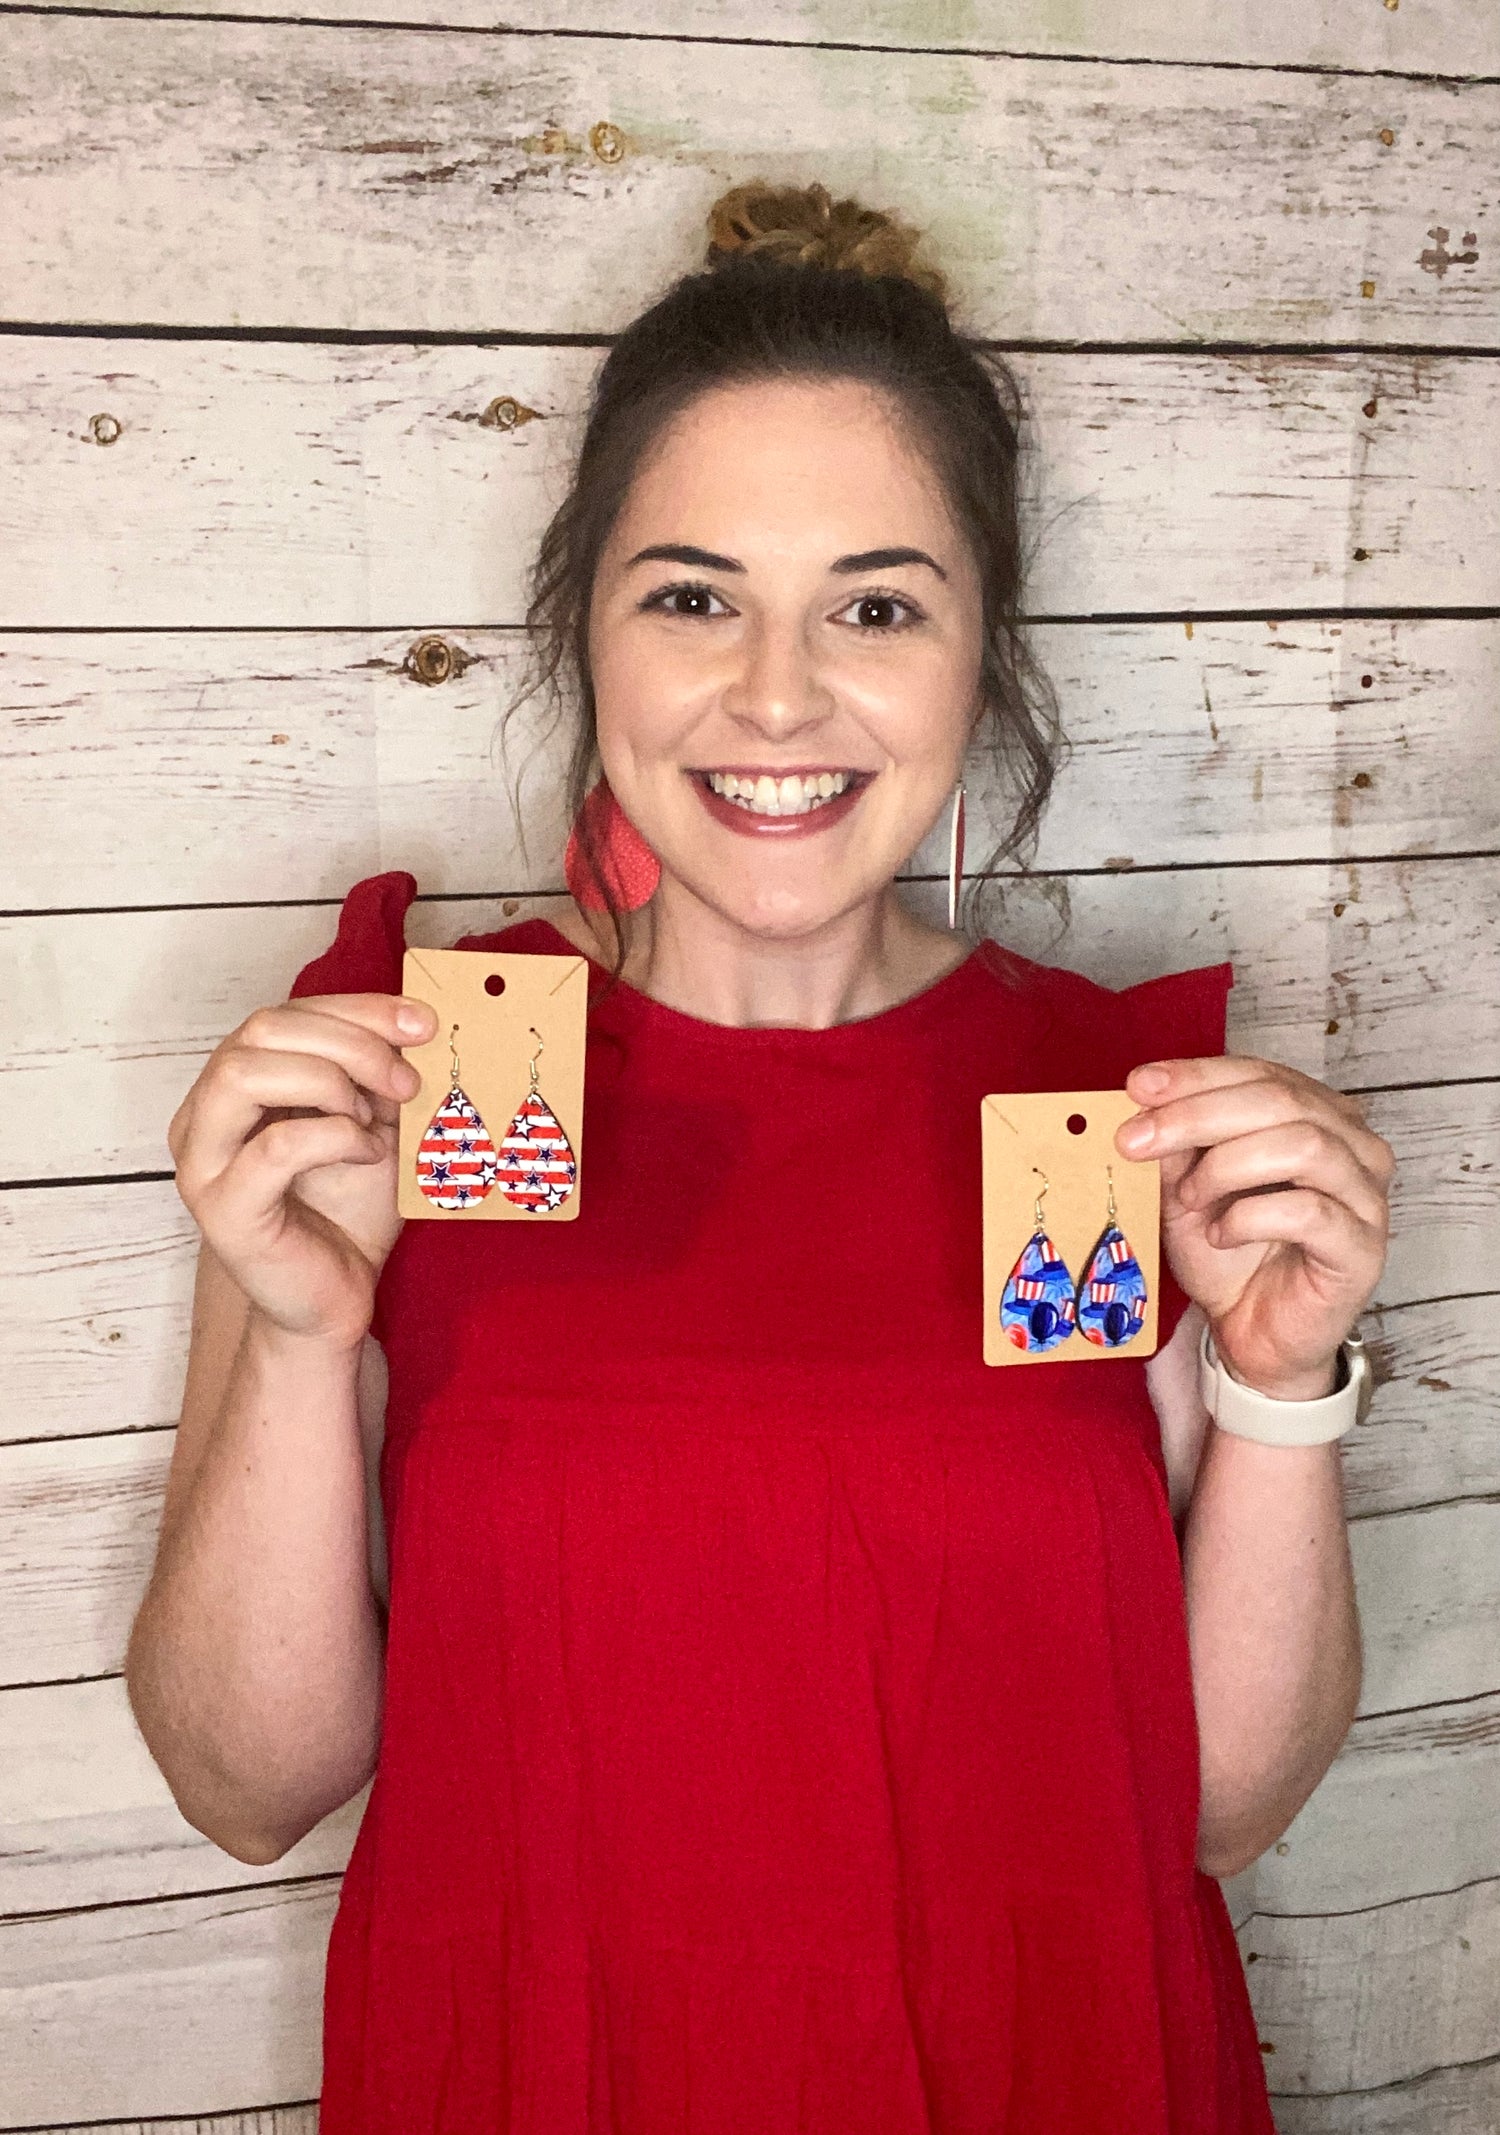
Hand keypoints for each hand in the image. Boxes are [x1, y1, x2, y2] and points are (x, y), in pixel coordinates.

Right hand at [168, 992, 437, 1347]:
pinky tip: (365, 1152)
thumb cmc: (347, 1212)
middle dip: (349, 1042)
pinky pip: (274, 1147)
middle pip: (260, 1030)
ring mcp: (203, 1162)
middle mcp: (203, 1115)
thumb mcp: (372, 1124)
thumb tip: (415, 1024)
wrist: (336, 1300)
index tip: (423, 1023)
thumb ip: (376, 1075)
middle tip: (406, 1080)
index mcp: (233, 1085)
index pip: (284, 1014)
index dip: (357, 1009)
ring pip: (243, 1074)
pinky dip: (333, 1137)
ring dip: (327, 1082)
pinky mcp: (223, 1209)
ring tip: (370, 1117)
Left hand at [1115, 1056, 1395, 1399]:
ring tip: (1188, 1197)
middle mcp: (1353, 1144)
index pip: (1260, 1073)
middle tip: (1136, 1140)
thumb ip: (1178, 1144)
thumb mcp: (1186, 1188)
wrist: (1252, 1333)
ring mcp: (1366, 1195)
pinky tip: (1219, 1234)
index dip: (1197, 1076)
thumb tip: (1145, 1102)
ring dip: (1227, 1165)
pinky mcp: (1362, 1247)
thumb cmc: (1229, 1254)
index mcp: (1316, 1114)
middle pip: (1281, 1100)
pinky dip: (1249, 1216)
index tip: (1138, 1086)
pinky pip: (1309, 1211)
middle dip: (1197, 1114)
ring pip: (1304, 1144)